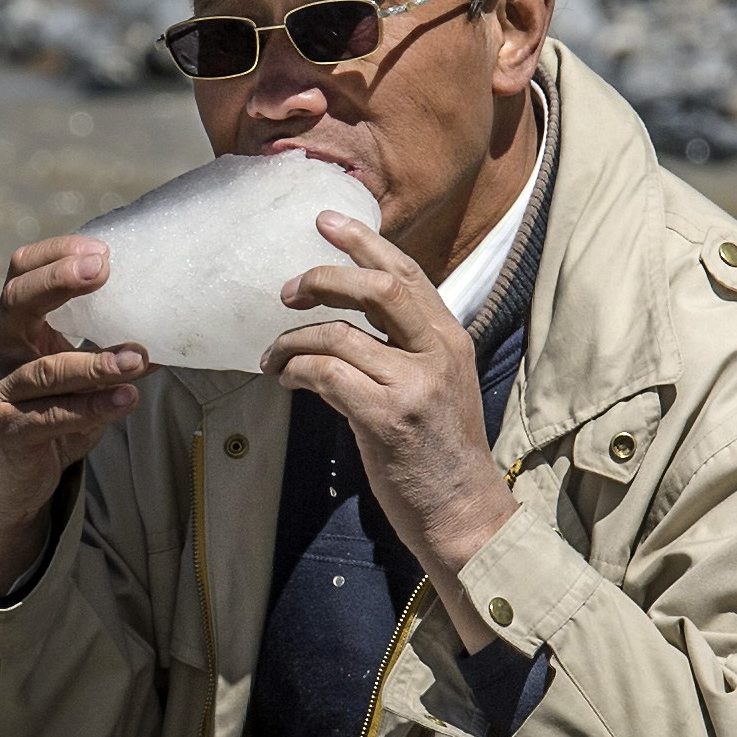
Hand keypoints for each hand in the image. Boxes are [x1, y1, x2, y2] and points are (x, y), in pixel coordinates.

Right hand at [0, 236, 152, 599]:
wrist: (5, 482)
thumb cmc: (47, 415)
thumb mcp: (72, 375)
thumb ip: (106, 349)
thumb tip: (169, 330)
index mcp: (12, 326)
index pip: (21, 271)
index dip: (56, 254)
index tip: (102, 251)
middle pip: (16, 302)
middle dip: (59, 281)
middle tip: (102, 270)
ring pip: (46, 370)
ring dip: (96, 362)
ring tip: (138, 357)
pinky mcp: (10, 433)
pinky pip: (55, 416)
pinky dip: (94, 407)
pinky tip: (127, 399)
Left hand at [260, 209, 514, 650]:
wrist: (463, 513)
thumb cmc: (440, 455)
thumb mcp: (438, 388)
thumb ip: (406, 350)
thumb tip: (347, 326)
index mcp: (450, 338)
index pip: (406, 273)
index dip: (364, 242)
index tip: (325, 222)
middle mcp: (437, 352)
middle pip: (377, 288)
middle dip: (325, 278)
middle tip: (288, 289)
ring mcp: (413, 385)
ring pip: (339, 337)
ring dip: (293, 341)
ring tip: (272, 357)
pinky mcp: (386, 418)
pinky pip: (327, 376)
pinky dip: (298, 372)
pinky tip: (287, 381)